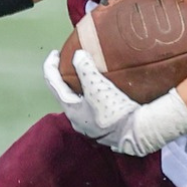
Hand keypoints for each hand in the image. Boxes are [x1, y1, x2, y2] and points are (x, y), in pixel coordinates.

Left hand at [43, 49, 186, 155]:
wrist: (136, 133)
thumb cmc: (113, 111)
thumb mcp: (97, 87)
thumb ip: (85, 69)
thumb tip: (78, 55)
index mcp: (71, 110)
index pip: (53, 85)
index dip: (51, 67)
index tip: (55, 53)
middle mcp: (77, 120)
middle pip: (65, 94)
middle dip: (65, 78)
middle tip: (69, 63)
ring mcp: (90, 126)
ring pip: (80, 102)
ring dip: (80, 87)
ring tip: (86, 74)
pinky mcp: (104, 127)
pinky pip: (93, 107)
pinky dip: (93, 95)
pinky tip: (104, 90)